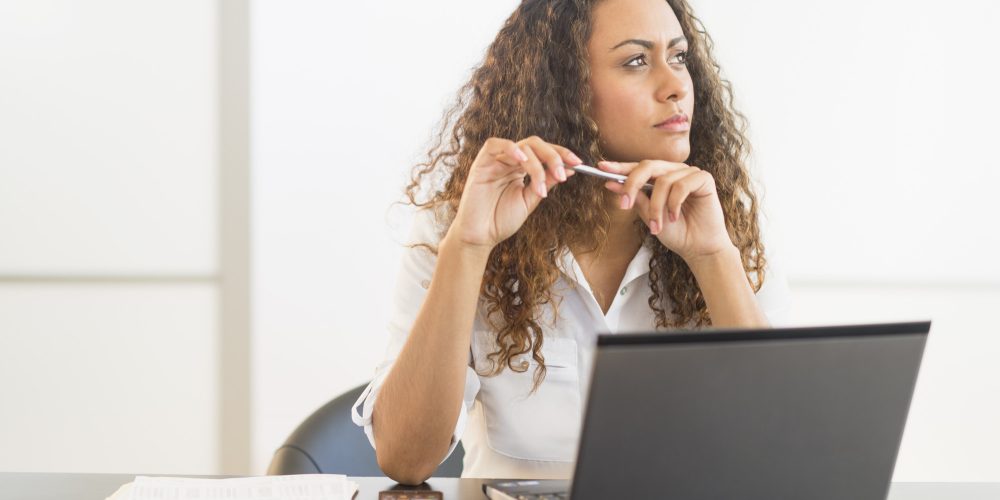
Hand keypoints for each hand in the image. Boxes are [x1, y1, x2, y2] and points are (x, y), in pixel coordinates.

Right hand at [448, 136, 582, 249]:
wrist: (480, 237)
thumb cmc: (500, 221)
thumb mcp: (530, 200)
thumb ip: (545, 183)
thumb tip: (568, 169)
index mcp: (520, 169)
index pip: (544, 152)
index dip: (562, 154)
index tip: (579, 164)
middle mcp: (509, 161)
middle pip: (536, 144)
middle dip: (554, 156)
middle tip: (563, 175)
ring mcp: (495, 161)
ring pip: (522, 146)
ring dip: (537, 164)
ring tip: (541, 186)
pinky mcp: (481, 164)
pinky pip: (495, 145)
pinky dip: (511, 148)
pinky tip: (522, 160)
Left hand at [598, 159, 734, 261]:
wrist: (698, 249)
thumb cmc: (676, 232)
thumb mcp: (648, 216)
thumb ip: (635, 198)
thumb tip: (611, 182)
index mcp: (660, 177)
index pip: (638, 167)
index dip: (620, 166)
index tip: (601, 167)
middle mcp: (674, 171)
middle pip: (648, 166)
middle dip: (632, 184)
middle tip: (624, 205)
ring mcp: (689, 173)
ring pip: (663, 181)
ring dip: (656, 207)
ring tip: (656, 226)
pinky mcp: (704, 179)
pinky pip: (681, 185)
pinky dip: (674, 204)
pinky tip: (674, 217)